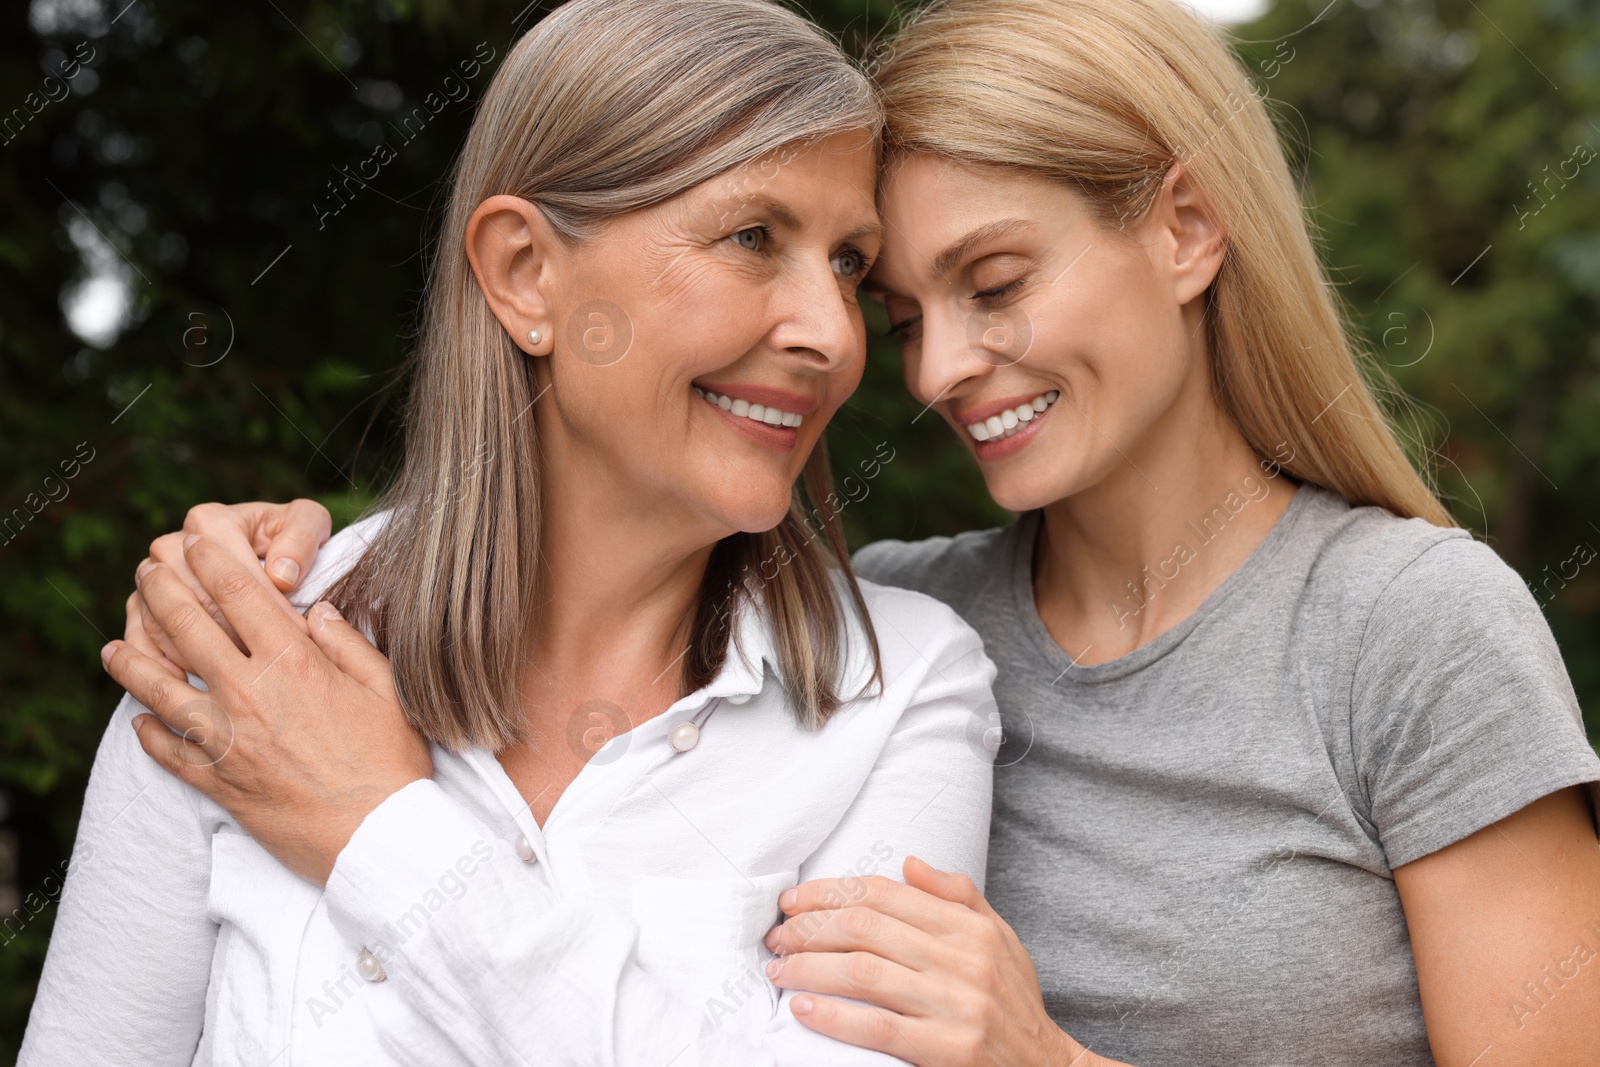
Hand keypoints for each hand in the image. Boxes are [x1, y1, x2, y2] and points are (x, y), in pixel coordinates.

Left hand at [102, 533, 429, 885]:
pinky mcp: (218, 783)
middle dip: (161, 592)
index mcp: (295, 662)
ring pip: (159, 689)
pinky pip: (168, 752)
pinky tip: (140, 719)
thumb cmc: (393, 762)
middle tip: (148, 571)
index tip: (194, 543)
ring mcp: (227, 740)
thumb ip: (348, 643)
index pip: (240, 594)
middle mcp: (250, 694)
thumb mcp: (388, 689)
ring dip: (131, 661)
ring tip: (114, 646)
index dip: (211, 561)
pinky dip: (149, 733)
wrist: (378, 839)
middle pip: (187, 629)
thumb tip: (317, 610)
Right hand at [124, 500, 331, 679]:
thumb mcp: (308, 524)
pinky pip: (142, 638)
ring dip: (197, 654)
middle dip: (232, 636)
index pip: (233, 572)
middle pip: (196, 601)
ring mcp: (151, 578)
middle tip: (265, 664)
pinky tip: (187, 682)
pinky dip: (160, 662)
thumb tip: (281, 573)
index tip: (296, 633)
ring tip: (232, 681)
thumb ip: (301, 540)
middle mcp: (173, 545)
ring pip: (166, 622)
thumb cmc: (290, 541)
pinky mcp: (142, 608)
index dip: (267, 606)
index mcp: (211, 521)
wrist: (267, 555)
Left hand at [764, 856, 1098, 1066]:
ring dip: (808, 968)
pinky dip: (833, 1016)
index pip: (884, 894)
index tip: (793, 901)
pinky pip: (877, 1027)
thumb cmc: (1014, 1001)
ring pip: (862, 972)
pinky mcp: (947, 1050)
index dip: (829, 892)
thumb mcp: (999, 937)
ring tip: (777, 969)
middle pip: (864, 927)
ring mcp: (954, 1005)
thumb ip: (957, 895)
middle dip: (809, 927)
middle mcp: (961, 959)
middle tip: (776, 936)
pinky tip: (802, 1008)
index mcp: (968, 927)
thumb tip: (908, 862)